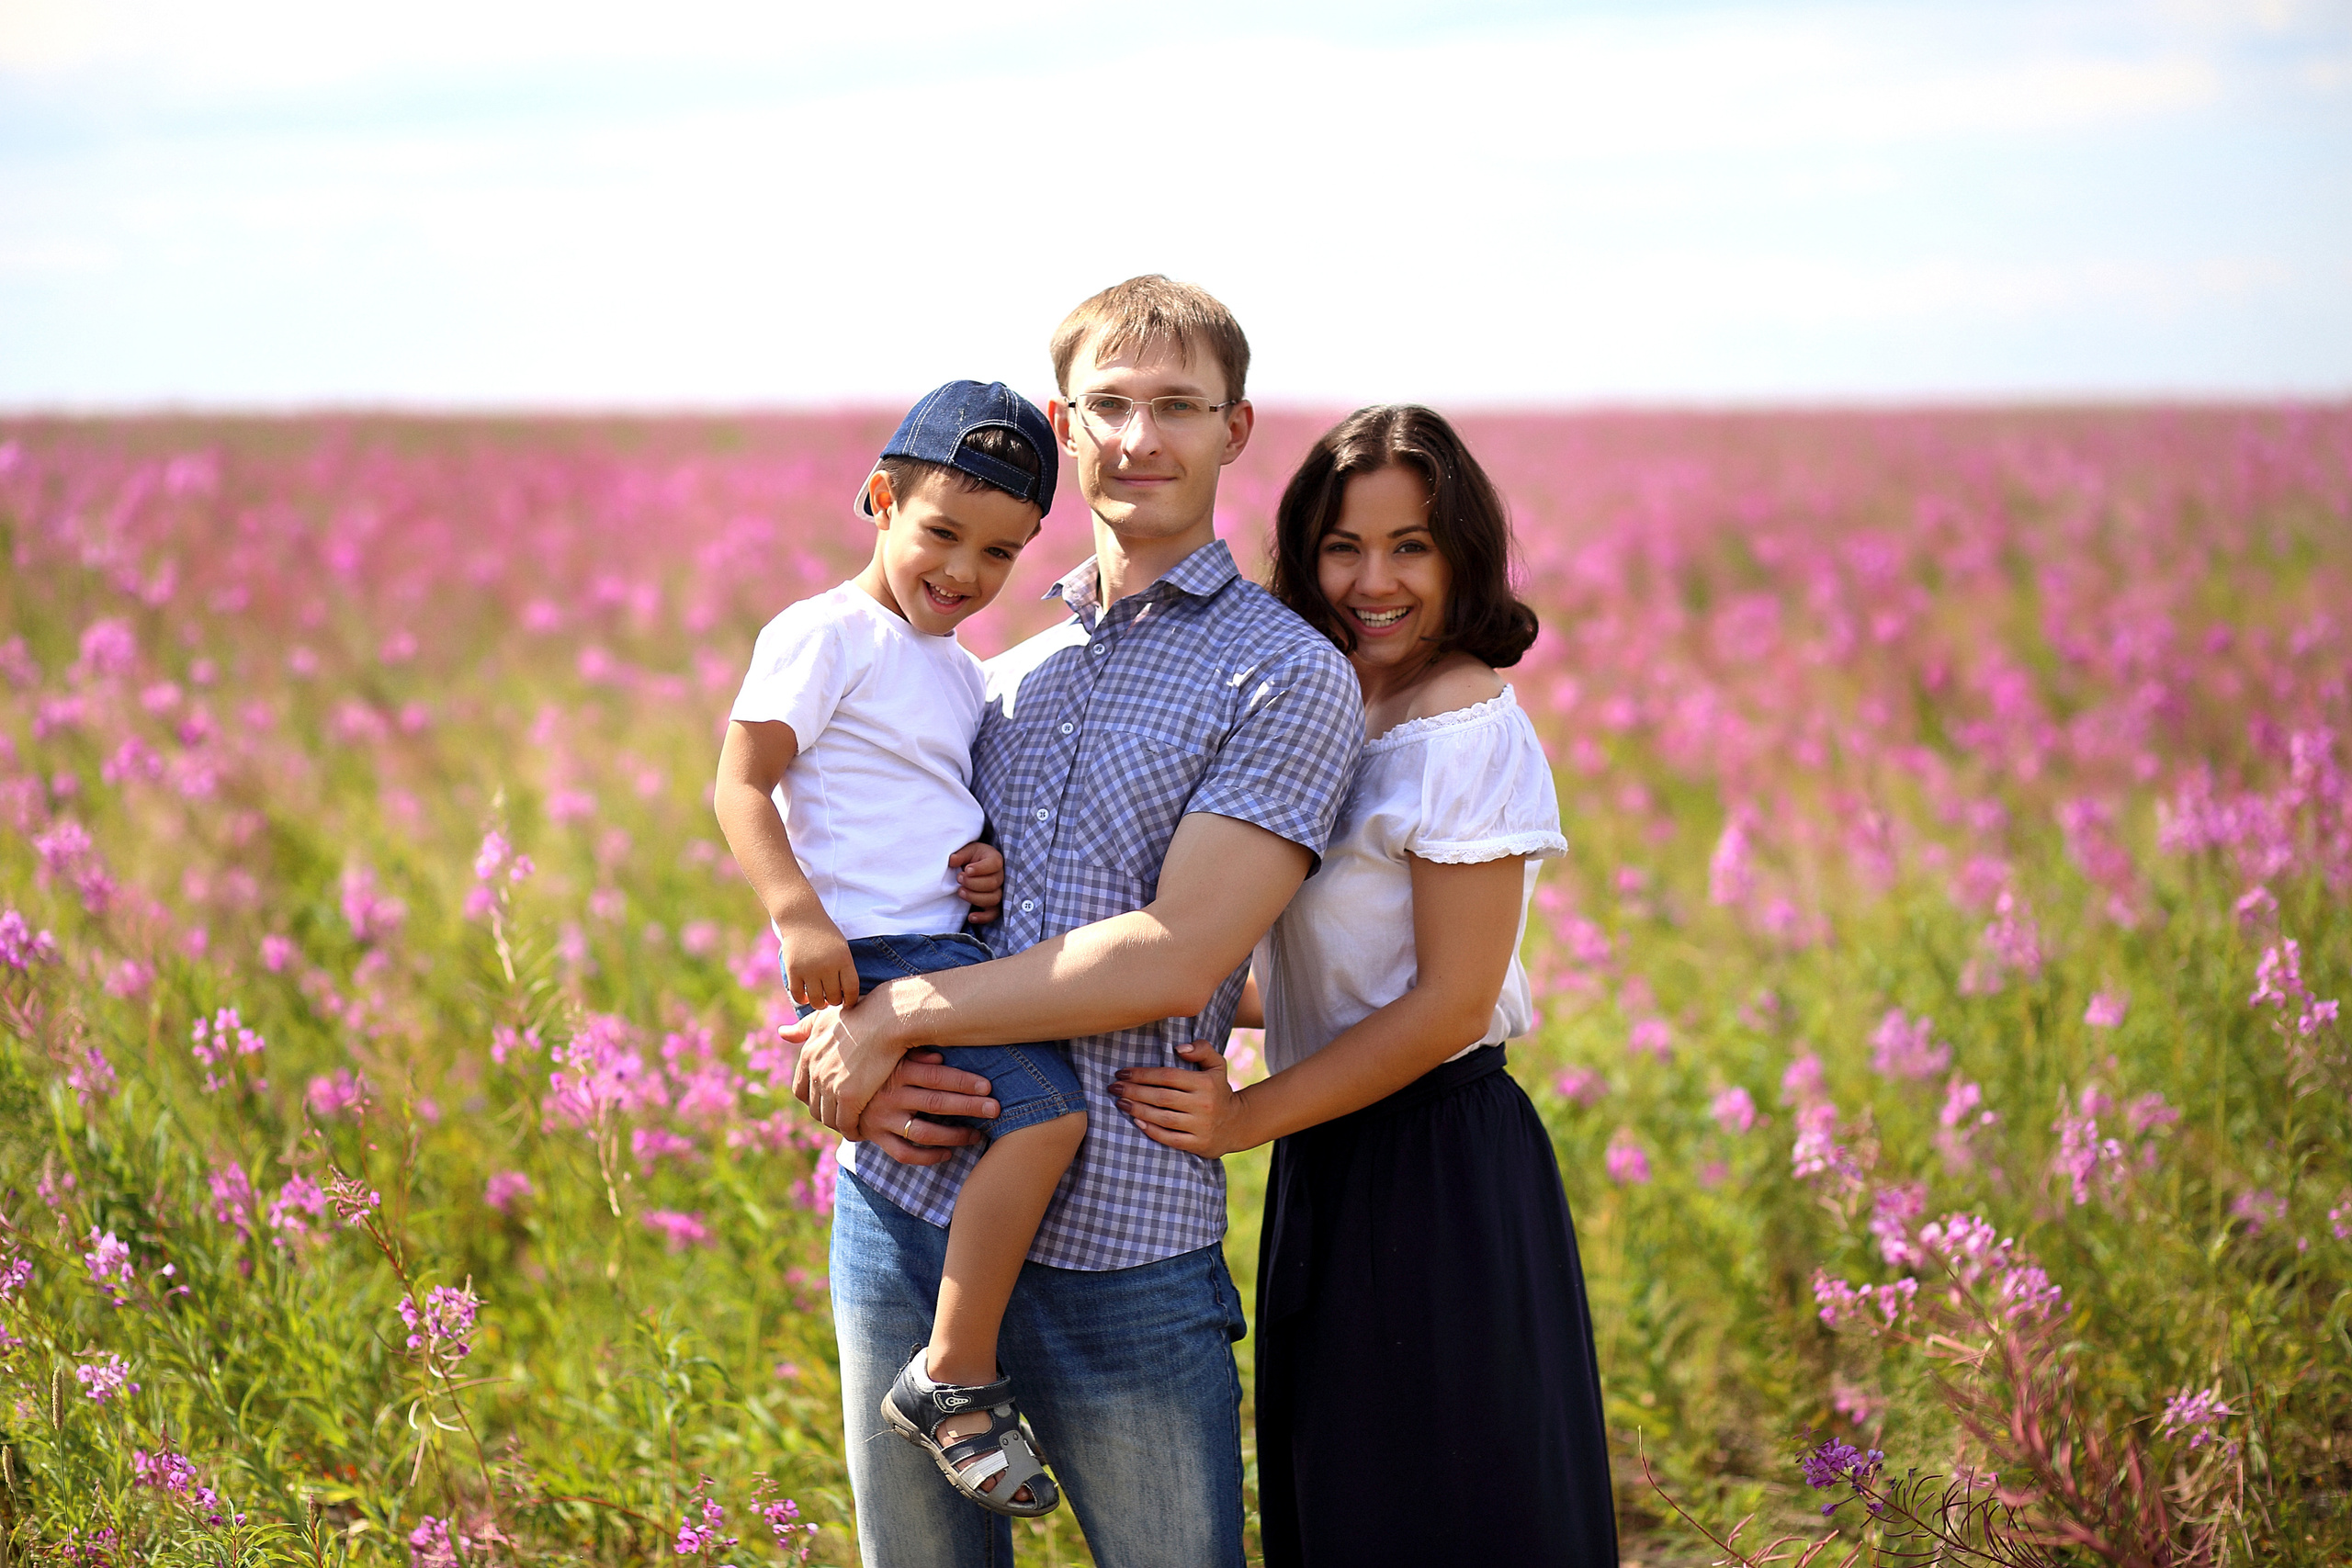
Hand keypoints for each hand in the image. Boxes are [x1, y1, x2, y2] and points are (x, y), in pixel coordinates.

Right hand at [777, 916, 856, 1008]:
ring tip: (821, 1001)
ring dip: (820, 1004)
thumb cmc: (825, 936)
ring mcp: (809, 969)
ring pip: (817, 1000)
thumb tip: (847, 997)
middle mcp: (827, 966)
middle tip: (832, 999)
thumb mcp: (842, 949)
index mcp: (843, 959)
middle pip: (834, 997)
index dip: (851, 1001)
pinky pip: (798, 995)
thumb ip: (845, 970)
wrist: (802, 919)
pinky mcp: (793, 970)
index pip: (852, 989)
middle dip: (835, 1001)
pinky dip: (803, 999)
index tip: (848, 1003)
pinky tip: (806, 996)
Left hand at [786, 987, 906, 1135]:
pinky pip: (845, 1124)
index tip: (829, 1100)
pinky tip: (862, 1130)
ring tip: (854, 1125)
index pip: (800, 1090)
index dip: (813, 1098)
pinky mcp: (850, 1096)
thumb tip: (782, 1032)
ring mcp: (830, 1086)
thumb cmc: (862, 1013)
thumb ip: (804, 1028)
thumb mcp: (826, 1016)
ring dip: (840, 1125)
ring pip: (828, 1118)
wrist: (888, 1018)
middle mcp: (815, 1073)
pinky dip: (852, 1130)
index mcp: (808, 1055)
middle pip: (813, 1107)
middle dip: (827, 1114)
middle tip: (844, 1117)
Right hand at [859, 1052, 998, 1165]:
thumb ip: (914, 1053)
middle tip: (995, 1109)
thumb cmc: (875, 1063)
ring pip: (923, 1133)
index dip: (963, 1082)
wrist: (835, 1086)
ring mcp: (882, 1119)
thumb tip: (939, 1056)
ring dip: (953, 1135)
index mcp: (897, 1071)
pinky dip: (927, 1157)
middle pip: (936, 1104)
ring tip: (977, 1135)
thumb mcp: (891, 1052)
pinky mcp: (876, 1137)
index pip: (936, 1076)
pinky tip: (948, 1154)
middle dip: (968, 1107)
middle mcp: (890, 1096)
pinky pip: (903, 1154)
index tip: (988, 1086)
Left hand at [950, 841, 1004, 924]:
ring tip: (960, 892)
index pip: (995, 864)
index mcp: (995, 859)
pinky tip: (971, 916)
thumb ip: (960, 854)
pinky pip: (994, 914)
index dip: (981, 869)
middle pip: (993, 883)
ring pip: (994, 899)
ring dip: (975, 897)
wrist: (972, 867)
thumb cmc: (971, 858)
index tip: (966, 870)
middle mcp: (1000, 876)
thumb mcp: (966, 851)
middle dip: (973, 883)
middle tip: (959, 878)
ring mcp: (999, 891)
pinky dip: (983, 917)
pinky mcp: (994, 905)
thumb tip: (952, 860)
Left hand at [1112, 1040, 1251, 1158]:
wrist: (1237, 1124)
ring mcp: (1201, 1126)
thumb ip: (1202, 1049)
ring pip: (1163, 1118)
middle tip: (1114, 1087)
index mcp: (1205, 1083)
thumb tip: (1178, 1048)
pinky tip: (1136, 1122)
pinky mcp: (1198, 1144)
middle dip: (1134, 1091)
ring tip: (1120, 1102)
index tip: (1122, 1073)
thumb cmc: (1218, 1090)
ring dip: (1138, 1110)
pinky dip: (1151, 1131)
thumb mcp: (1217, 1065)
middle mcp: (1203, 1104)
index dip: (1143, 1074)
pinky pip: (1170, 1138)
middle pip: (1161, 1097)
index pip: (1168, 1076)